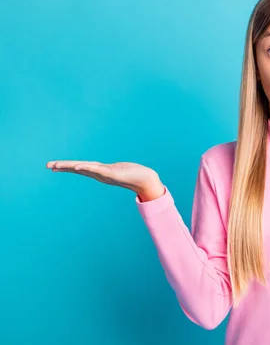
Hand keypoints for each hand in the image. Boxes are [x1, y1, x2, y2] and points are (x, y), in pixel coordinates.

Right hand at [46, 160, 162, 194]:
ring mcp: (106, 174)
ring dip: (71, 166)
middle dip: (63, 166)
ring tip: (58, 165)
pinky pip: (98, 170)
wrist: (146, 180)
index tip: (53, 166)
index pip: (80, 168)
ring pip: (85, 169)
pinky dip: (88, 168)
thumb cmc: (133, 174)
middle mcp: (100, 174)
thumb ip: (109, 170)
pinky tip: (79, 167)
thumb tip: (103, 170)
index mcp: (99, 172)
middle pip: (78, 168)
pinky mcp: (113, 174)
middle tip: (48, 165)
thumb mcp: (117, 171)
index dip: (66, 166)